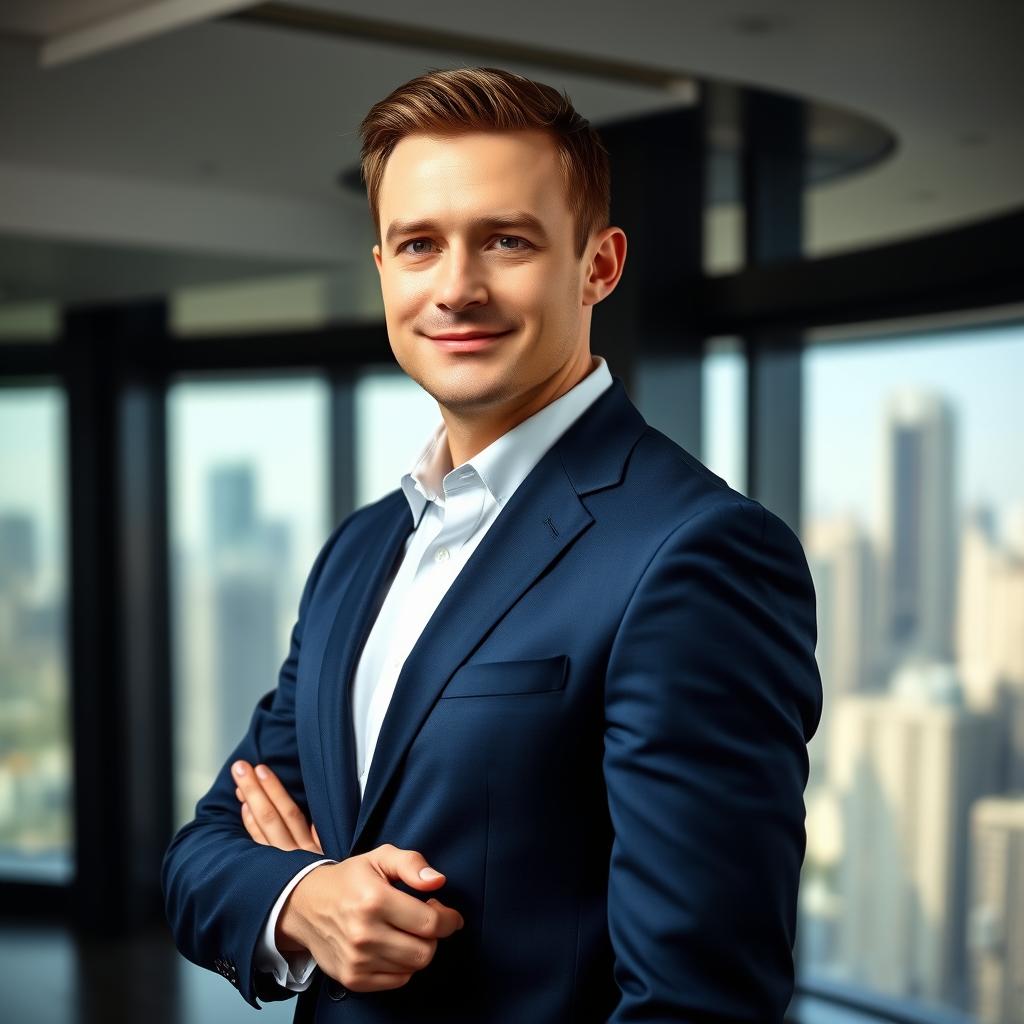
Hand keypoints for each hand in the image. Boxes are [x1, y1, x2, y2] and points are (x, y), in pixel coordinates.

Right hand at [232, 760, 463, 991]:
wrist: (305, 905)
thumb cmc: (349, 879)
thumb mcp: (380, 857)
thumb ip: (412, 863)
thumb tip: (437, 881)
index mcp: (374, 900)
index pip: (430, 923)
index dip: (448, 919)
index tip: (448, 913)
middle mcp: (364, 934)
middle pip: (425, 951)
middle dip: (435, 936)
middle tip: (427, 919)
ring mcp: (357, 960)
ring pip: (412, 967)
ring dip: (419, 949)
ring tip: (408, 930)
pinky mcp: (352, 979)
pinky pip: (396, 981)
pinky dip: (403, 966)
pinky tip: (395, 945)